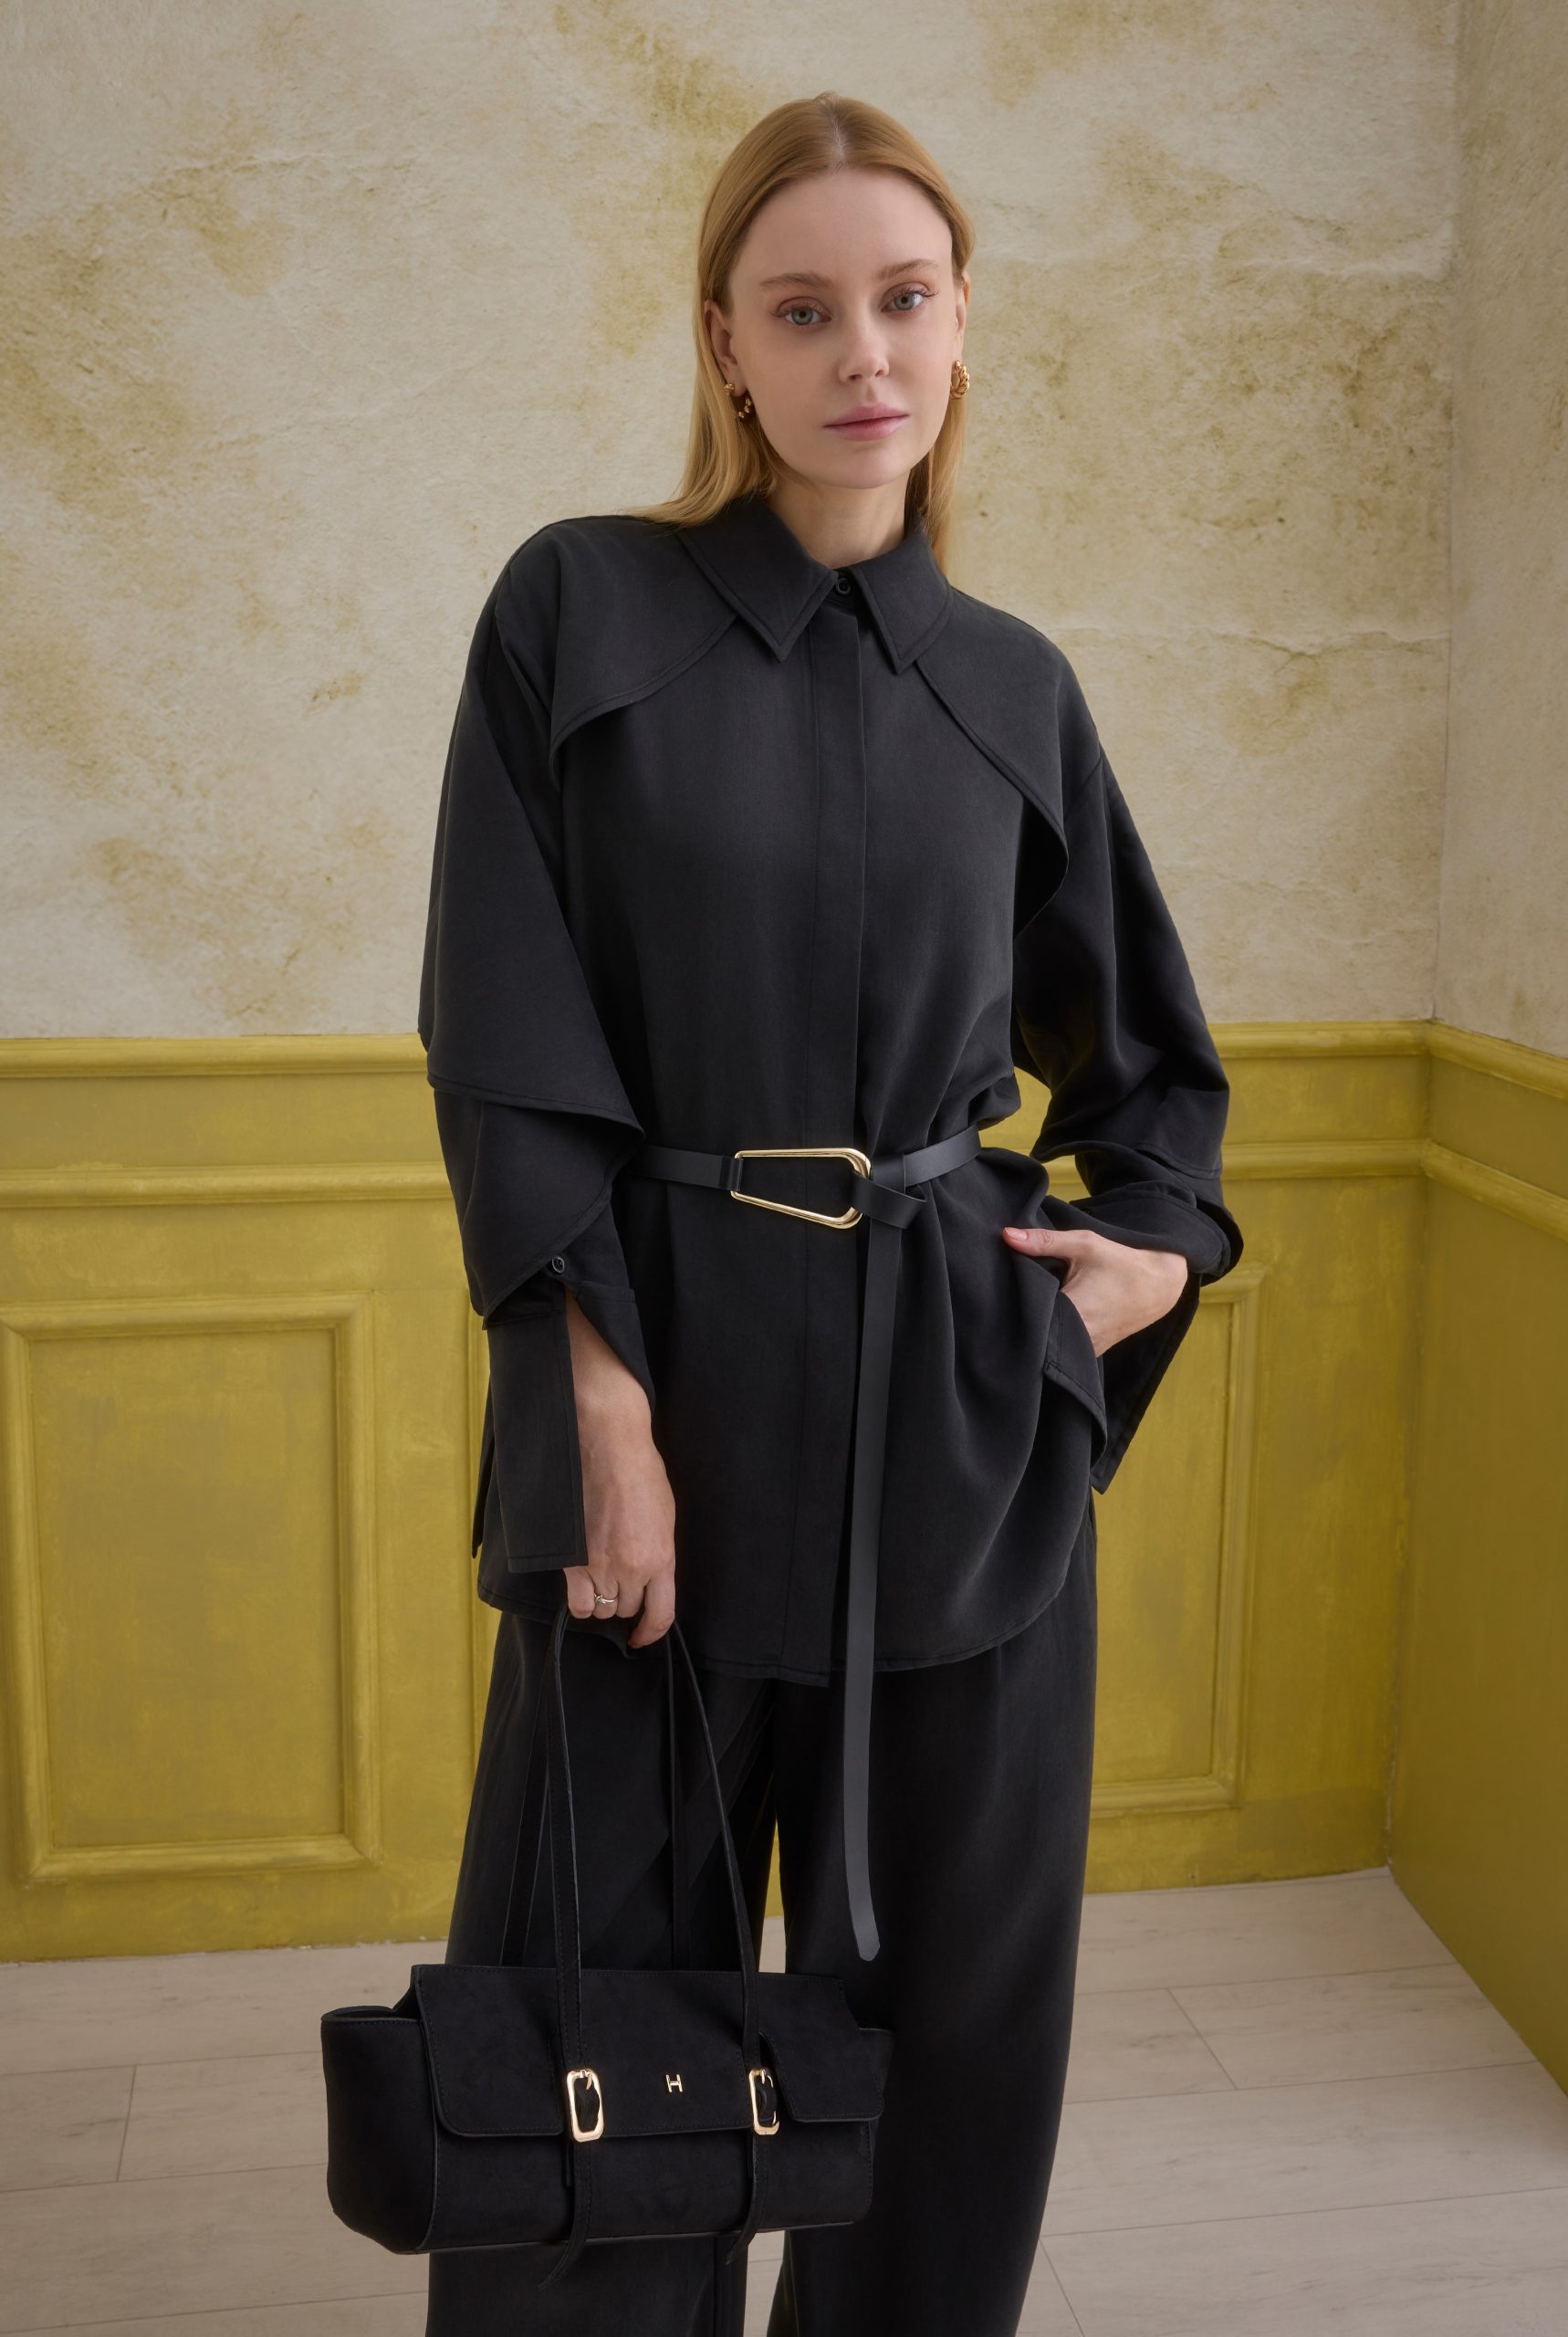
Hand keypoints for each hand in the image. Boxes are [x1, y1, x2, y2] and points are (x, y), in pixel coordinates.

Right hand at [559, 1295, 677, 1647]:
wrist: (605, 1442)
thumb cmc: (638, 1469)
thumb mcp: (664, 1513)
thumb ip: (658, 1550)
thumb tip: (651, 1574)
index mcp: (660, 1557)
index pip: (660, 1615)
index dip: (650, 1632)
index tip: (642, 1637)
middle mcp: (630, 1568)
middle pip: (625, 1609)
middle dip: (624, 1600)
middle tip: (618, 1580)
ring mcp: (598, 1566)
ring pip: (599, 1608)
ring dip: (600, 1598)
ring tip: (598, 1577)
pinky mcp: (570, 1559)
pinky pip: (575, 1601)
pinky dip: (578, 1599)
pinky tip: (579, 1582)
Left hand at [1001, 1224, 1189, 1356]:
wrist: (1158, 1286)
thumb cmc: (1121, 1263)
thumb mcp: (1085, 1245)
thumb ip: (1044, 1241)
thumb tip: (1006, 1234)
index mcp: (1074, 1312)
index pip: (1027, 1317)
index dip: (1008, 1307)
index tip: (996, 1297)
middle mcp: (1079, 1339)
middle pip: (1034, 1333)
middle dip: (1020, 1316)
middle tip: (1004, 1300)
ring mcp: (1085, 1351)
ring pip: (1047, 1345)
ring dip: (1036, 1329)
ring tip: (1025, 1309)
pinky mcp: (1089, 1354)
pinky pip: (1062, 1350)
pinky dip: (1053, 1337)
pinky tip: (1047, 1320)